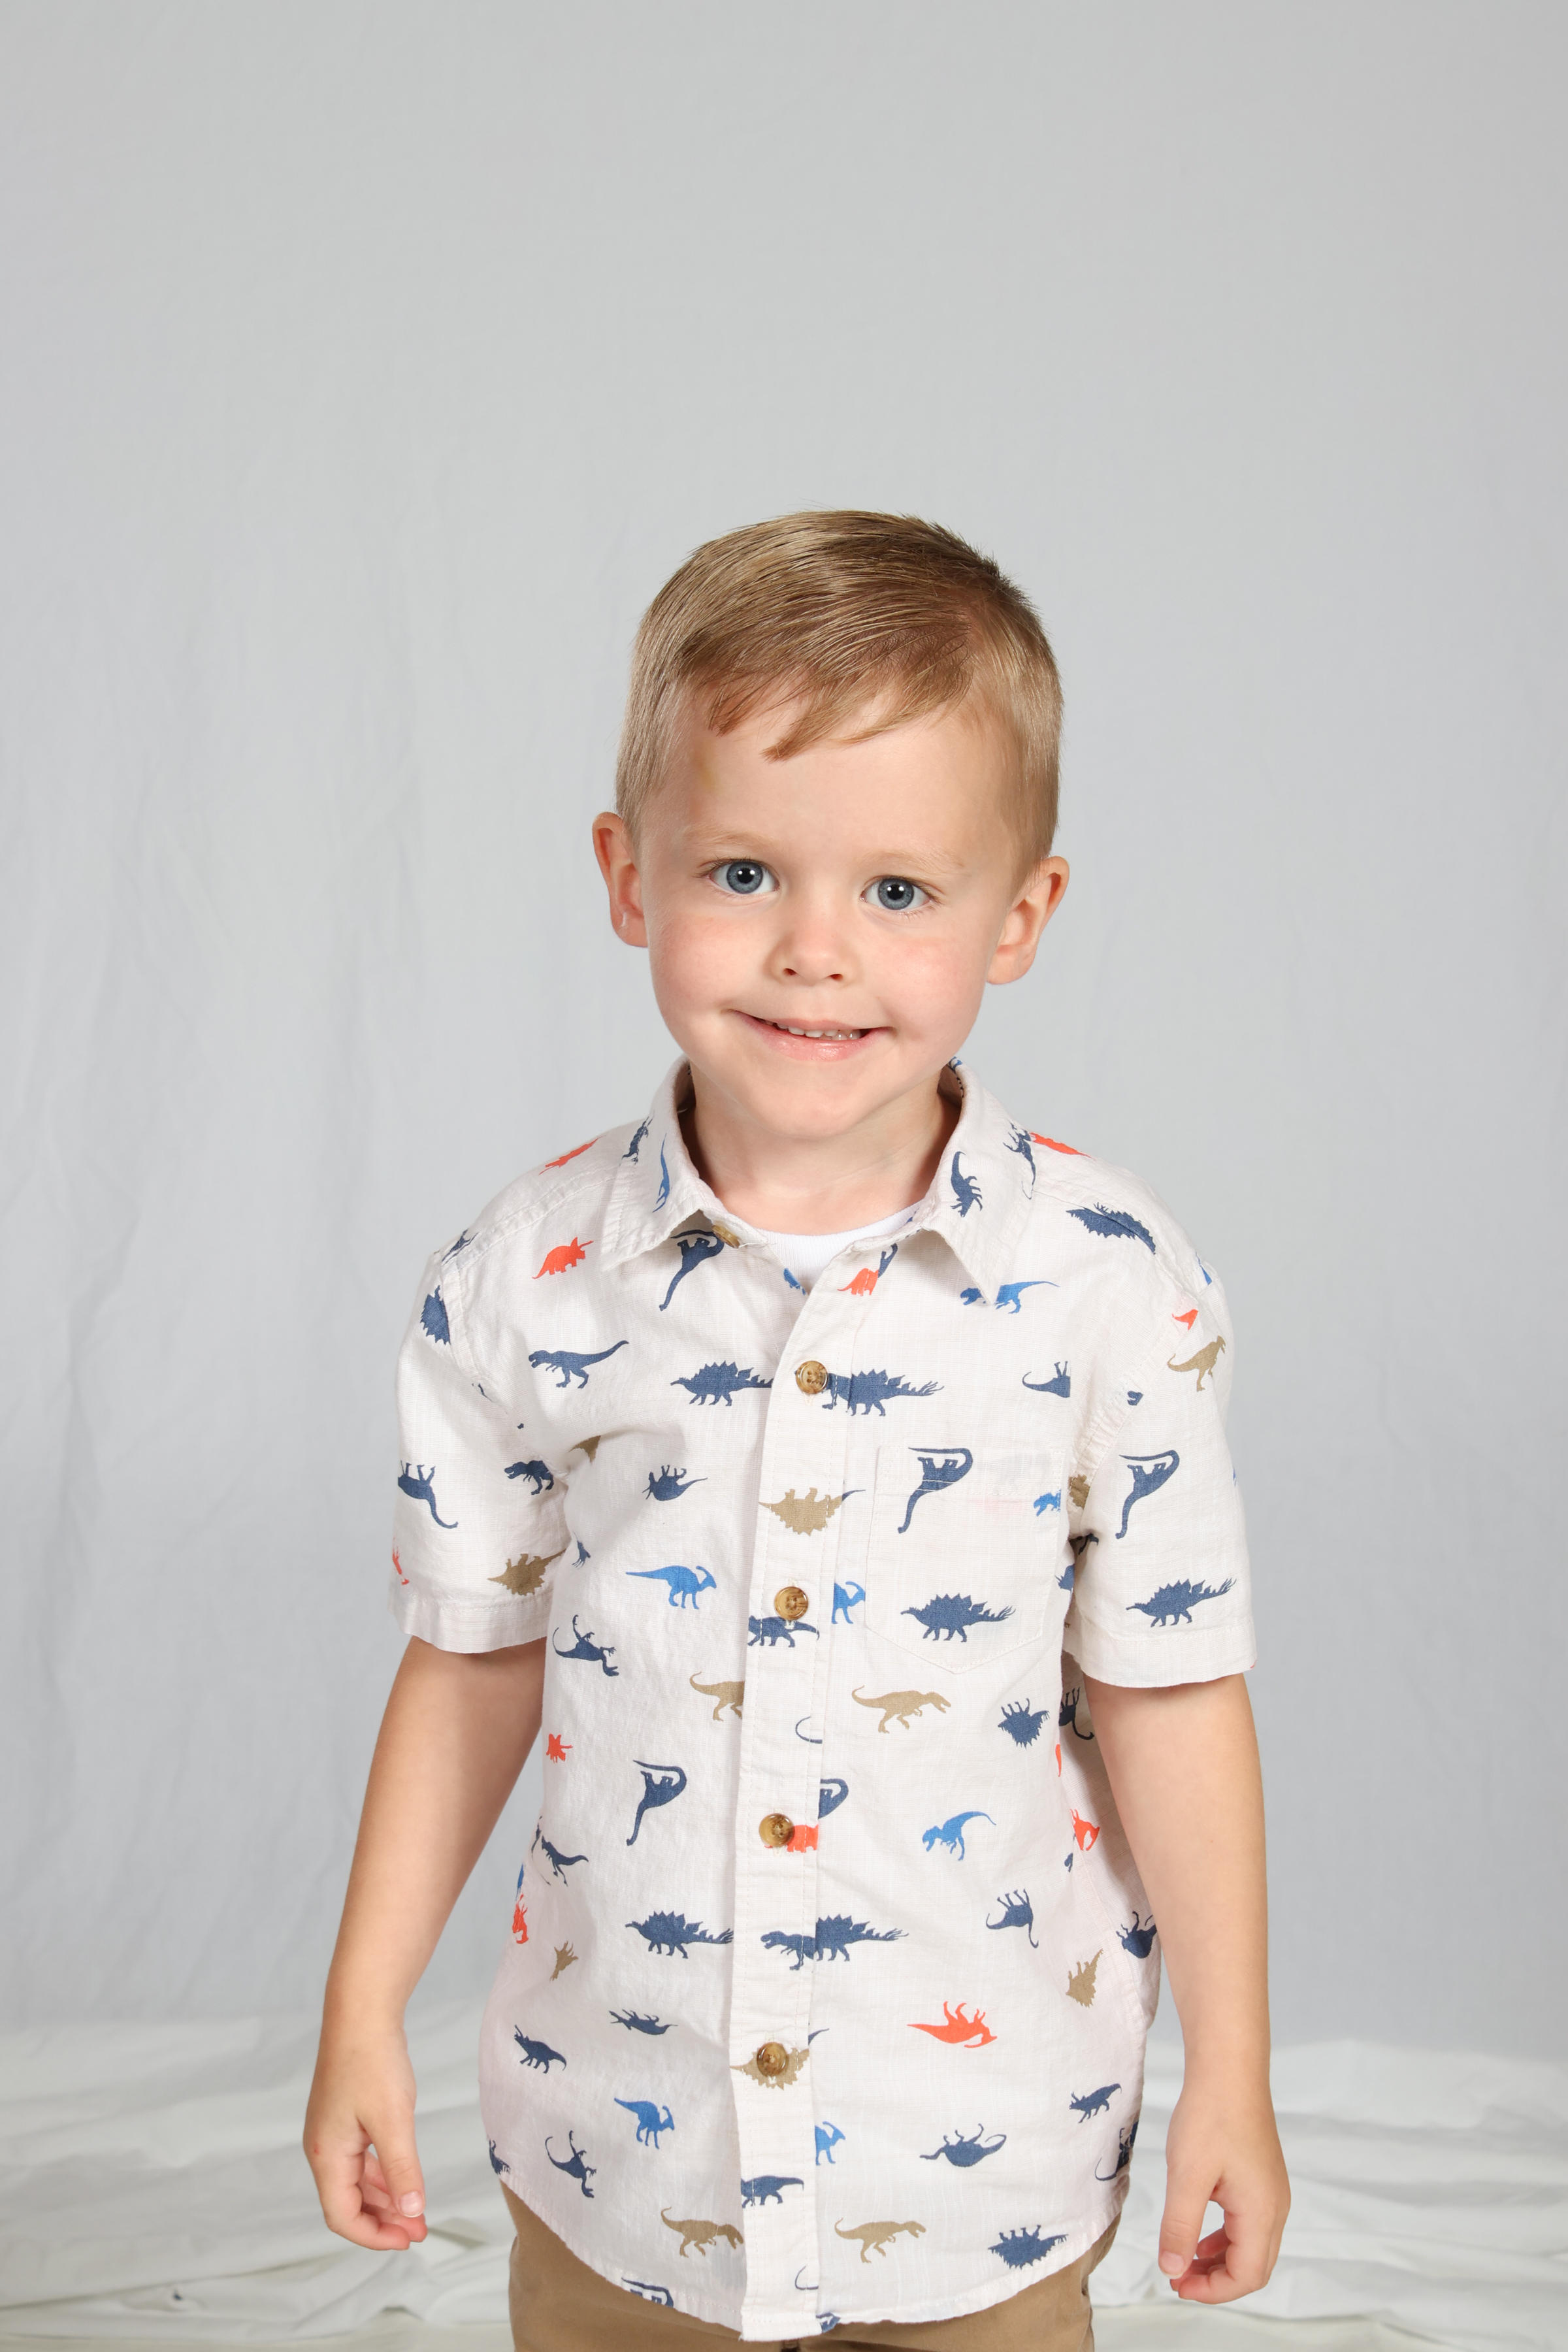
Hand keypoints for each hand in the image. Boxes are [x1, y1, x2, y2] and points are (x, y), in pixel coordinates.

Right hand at [303, 2020, 428, 2250]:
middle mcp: (323, 2148)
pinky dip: (382, 2174)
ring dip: (385, 2199)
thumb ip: (402, 2170)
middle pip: (348, 2203)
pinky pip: (361, 2160)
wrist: (362, 2012)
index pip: (342, 2216)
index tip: (409, 2239)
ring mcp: (333, 2132)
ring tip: (416, 2210)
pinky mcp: (345, 2118)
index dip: (374, 2236)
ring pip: (356, 2182)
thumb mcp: (393, 2120)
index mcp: (326, 2155)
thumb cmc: (372, 2062)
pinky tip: (404, 2178)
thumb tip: (411, 2212)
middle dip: (384, 2221)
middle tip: (420, 2228)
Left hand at [1157, 2074, 1289, 2301]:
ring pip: (1250, 2245)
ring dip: (1218, 2260)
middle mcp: (1275, 2206)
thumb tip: (1173, 2270)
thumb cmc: (1211, 2114)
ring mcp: (1271, 2190)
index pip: (1247, 2275)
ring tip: (1183, 2260)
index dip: (1212, 2290)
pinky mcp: (1261, 2176)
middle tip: (1177, 2278)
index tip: (1177, 2284)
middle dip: (1216, 2281)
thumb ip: (1180, 2227)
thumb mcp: (1187, 2175)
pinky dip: (1223, 2236)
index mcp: (1262, 2211)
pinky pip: (1247, 2222)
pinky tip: (1197, 2230)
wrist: (1229, 2067)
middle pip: (1253, 2266)